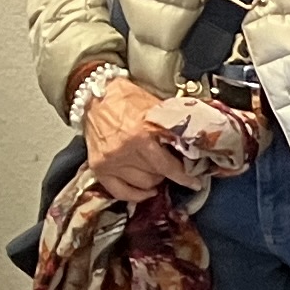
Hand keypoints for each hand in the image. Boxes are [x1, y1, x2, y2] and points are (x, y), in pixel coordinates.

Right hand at [81, 73, 205, 195]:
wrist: (94, 94)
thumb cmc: (127, 99)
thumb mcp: (155, 108)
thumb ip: (172, 127)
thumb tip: (194, 145)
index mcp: (142, 134)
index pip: (168, 165)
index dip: (185, 176)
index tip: (195, 183)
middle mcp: (125, 150)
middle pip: (157, 175)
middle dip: (169, 173)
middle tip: (172, 167)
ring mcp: (111, 161)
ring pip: (142, 184)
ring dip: (154, 181)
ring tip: (158, 173)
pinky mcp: (99, 167)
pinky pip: (120, 192)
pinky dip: (135, 195)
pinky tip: (147, 191)